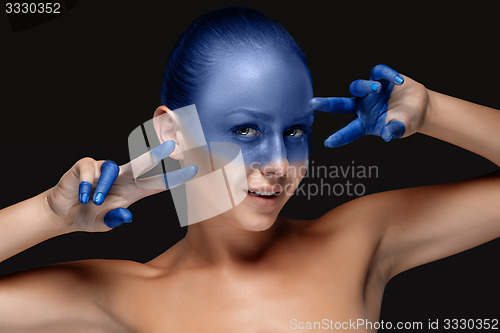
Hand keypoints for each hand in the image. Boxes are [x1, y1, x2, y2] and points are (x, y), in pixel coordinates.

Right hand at [45, 140, 197, 231]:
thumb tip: (127, 215)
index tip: (193, 172)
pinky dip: (87, 183)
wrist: (62, 213)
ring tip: (94, 201)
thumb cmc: (88, 217)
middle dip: (157, 154)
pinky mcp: (87, 165)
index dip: (174, 178)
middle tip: (172, 144)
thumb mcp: (101, 225)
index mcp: (132, 192)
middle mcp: (122, 178)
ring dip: (103, 188)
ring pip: (112, 170)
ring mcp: (105, 169)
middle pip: (142, 164)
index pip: (157, 184)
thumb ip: (113, 221)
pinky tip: (81, 194)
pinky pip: (91, 169)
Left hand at [311, 64, 428, 146]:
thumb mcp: (404, 128)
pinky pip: (378, 72)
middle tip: (313, 103)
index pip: (350, 131)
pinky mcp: (380, 78)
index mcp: (365, 123)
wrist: (420, 106)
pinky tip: (399, 81)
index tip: (328, 143)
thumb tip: (387, 135)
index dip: (340, 137)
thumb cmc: (407, 120)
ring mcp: (370, 92)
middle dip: (327, 104)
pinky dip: (387, 74)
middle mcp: (362, 107)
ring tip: (377, 89)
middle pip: (341, 105)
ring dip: (365, 86)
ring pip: (357, 86)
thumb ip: (395, 130)